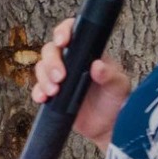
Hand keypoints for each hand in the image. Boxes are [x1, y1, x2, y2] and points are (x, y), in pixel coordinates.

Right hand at [29, 18, 131, 145]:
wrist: (108, 126)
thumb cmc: (117, 101)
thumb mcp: (119, 86)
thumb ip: (110, 75)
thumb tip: (97, 66)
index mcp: (88, 53)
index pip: (73, 33)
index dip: (63, 32)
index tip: (62, 41)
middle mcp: (71, 61)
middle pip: (51, 50)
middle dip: (51, 62)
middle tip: (60, 77)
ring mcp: (60, 77)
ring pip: (41, 67)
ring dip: (44, 78)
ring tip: (54, 92)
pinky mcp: (53, 94)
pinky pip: (38, 88)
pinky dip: (37, 92)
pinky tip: (43, 99)